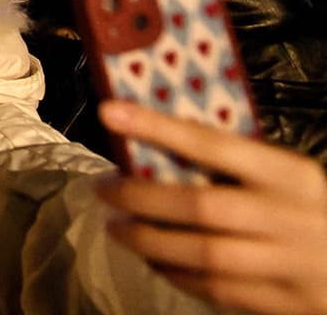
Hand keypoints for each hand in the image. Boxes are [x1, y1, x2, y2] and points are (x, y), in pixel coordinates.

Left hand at [96, 100, 326, 314]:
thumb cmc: (309, 211)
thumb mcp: (286, 178)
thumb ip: (236, 163)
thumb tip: (157, 140)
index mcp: (289, 175)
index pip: (215, 144)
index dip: (158, 128)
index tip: (111, 113)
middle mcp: (288, 217)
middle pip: (200, 206)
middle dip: (140, 197)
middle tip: (104, 189)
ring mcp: (287, 264)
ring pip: (202, 254)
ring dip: (148, 241)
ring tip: (118, 228)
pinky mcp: (282, 302)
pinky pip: (215, 289)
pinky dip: (176, 273)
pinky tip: (155, 260)